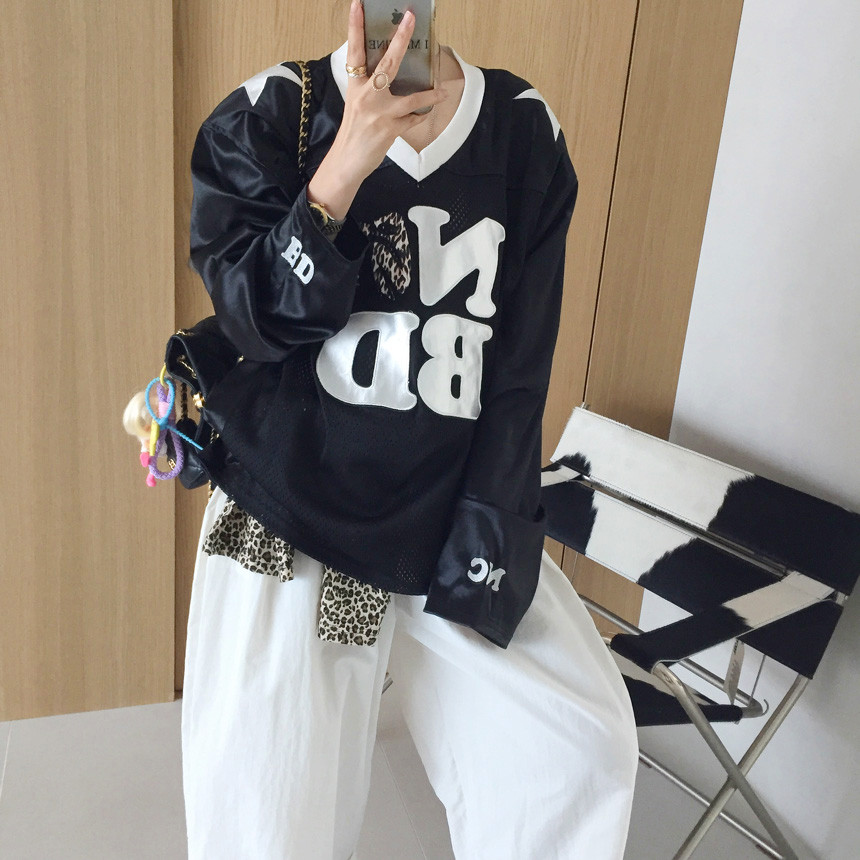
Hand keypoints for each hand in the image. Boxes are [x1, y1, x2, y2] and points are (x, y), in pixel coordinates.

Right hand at [307, 0, 448, 217]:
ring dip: (430, 94)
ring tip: (442, 90)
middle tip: (410, 19)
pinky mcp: (390, 130)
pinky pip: (413, 119)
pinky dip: (421, 116)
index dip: (356, 27)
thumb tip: (388, 72)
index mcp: (355, 86)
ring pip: (412, 98)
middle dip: (401, 40)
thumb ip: (369, 87)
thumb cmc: (353, 132)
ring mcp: (380, 113)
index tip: (359, 5)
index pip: (355, 51)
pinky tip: (426, 114)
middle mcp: (367, 96)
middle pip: (388, 63)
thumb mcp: (356, 104)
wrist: (346, 162)